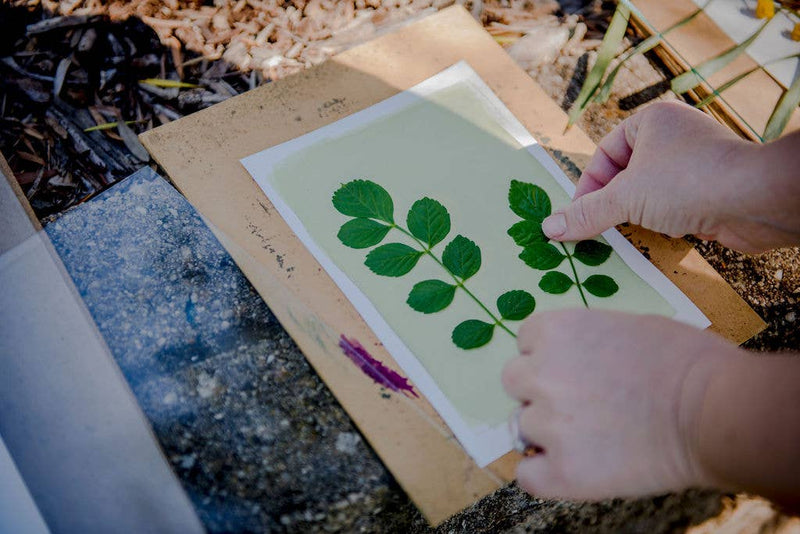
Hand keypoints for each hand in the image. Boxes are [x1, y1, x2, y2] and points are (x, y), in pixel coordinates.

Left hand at [502, 310, 739, 499]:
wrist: (715, 410)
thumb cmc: (685, 361)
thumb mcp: (625, 326)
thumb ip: (583, 341)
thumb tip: (570, 359)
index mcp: (555, 331)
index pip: (525, 342)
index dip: (549, 356)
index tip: (578, 368)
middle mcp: (540, 373)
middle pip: (515, 382)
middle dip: (543, 390)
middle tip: (585, 402)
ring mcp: (548, 423)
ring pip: (524, 427)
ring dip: (549, 432)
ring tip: (596, 434)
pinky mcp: (562, 470)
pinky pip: (527, 475)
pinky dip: (546, 474)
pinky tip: (577, 467)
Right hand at [541, 101, 799, 252]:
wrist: (756, 199)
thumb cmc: (688, 182)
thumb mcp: (625, 198)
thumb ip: (587, 213)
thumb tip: (549, 228)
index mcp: (652, 121)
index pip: (605, 152)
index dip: (589, 184)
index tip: (578, 214)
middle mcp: (675, 137)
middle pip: (626, 172)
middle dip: (611, 201)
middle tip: (597, 225)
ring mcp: (695, 163)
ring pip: (649, 190)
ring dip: (636, 214)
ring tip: (628, 232)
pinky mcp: (711, 189)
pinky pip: (673, 204)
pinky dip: (662, 221)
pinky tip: (662, 234)